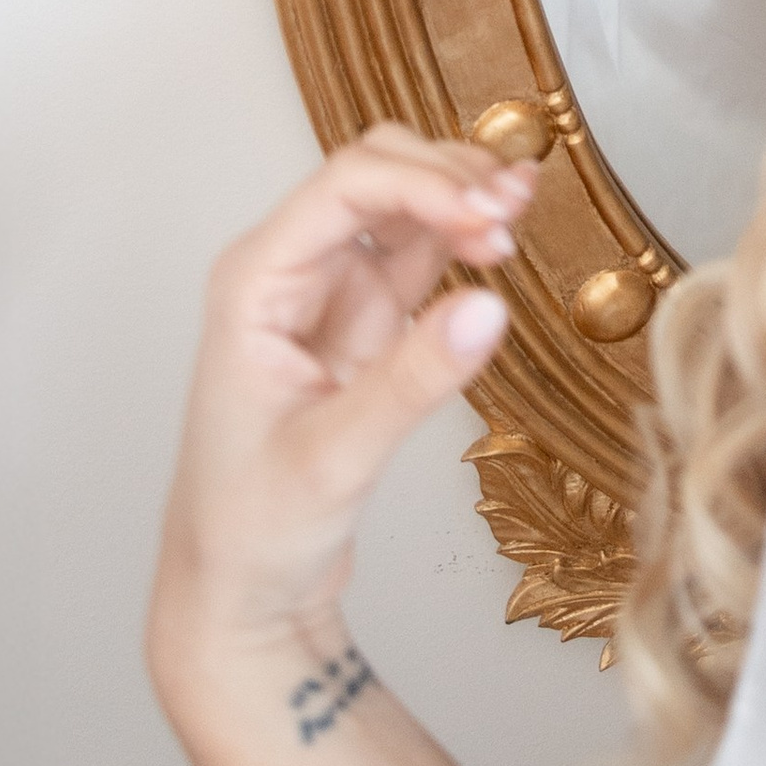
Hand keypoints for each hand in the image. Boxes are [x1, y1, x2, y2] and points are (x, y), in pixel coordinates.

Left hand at [152, 130, 533, 671]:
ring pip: (403, 200)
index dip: (424, 184)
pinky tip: (503, 234)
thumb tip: (490, 307)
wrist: (244, 595)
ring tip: (521, 208)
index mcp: (254, 283)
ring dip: (462, 193)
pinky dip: (463, 234)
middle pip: (374, 171)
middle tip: (512, 211)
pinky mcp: (366, 321)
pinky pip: (420, 250)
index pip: (345, 187)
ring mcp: (330, 291)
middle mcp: (289, 271)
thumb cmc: (254, 531)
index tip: (489, 218)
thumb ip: (412, 381)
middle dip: (447, 174)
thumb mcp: (335, 460)